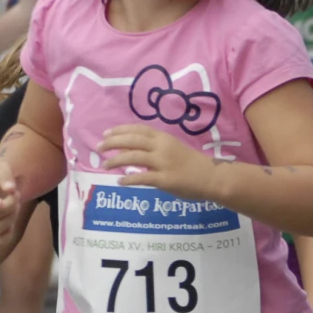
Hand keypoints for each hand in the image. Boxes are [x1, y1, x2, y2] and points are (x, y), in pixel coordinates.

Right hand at [0, 159, 22, 244]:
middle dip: (10, 206)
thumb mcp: (3, 167)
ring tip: (15, 206)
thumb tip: (10, 189)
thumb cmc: (1, 175)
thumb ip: (5, 176)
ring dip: (11, 218)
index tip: (0, 202)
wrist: (3, 184)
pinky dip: (6, 236)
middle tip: (16, 195)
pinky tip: (12, 225)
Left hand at [97, 126, 215, 200]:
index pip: (138, 130)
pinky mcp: (164, 179)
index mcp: (164, 138)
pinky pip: (141, 178)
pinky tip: (120, 182)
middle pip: (131, 141)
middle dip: (112, 143)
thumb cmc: (195, 164)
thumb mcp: (176, 148)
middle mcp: (161, 147)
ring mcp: (162, 163)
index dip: (120, 130)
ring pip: (133, 158)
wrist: (213, 177)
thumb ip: (158, 148)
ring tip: (105, 165)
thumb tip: (138, 152)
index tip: (106, 133)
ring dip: (116, 161)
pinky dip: (129, 180)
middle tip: (99, 147)